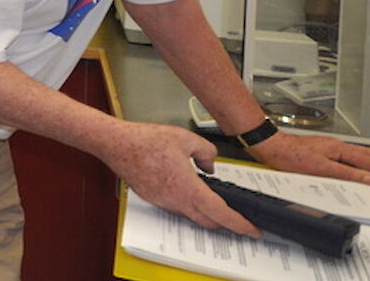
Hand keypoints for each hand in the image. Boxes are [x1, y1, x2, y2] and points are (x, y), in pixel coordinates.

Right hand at [99, 122, 259, 236]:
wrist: (116, 144)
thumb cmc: (145, 141)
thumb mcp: (186, 138)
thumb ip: (206, 152)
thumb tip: (210, 164)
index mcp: (188, 187)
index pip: (220, 214)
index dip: (240, 224)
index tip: (253, 230)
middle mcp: (175, 200)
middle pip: (207, 221)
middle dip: (226, 223)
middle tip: (240, 220)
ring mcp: (163, 202)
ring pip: (191, 215)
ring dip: (206, 212)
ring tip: (215, 202)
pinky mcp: (153, 198)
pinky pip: (176, 207)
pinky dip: (188, 203)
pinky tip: (188, 190)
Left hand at [247, 132, 369, 188]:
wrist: (270, 146)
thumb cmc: (289, 157)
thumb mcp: (320, 168)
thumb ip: (348, 174)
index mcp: (341, 150)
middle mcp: (340, 146)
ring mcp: (334, 147)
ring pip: (366, 155)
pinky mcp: (327, 151)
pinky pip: (356, 156)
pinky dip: (368, 162)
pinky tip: (367, 166)